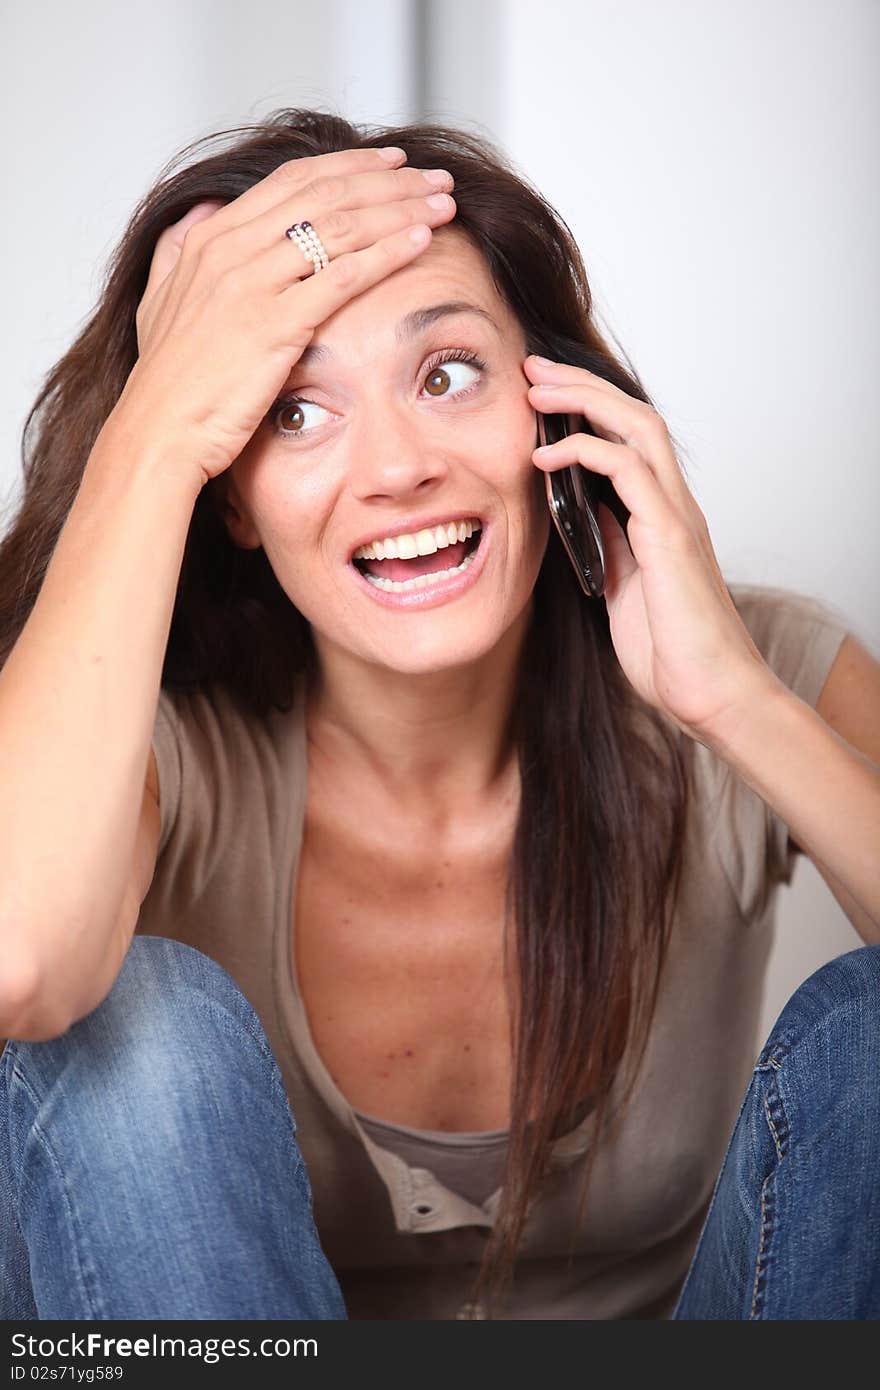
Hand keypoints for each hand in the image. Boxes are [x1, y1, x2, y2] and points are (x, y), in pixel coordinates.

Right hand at [113, 146, 456, 489]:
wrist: (157, 433)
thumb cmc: (167, 383)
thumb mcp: (158, 301)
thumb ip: (177, 252)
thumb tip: (199, 213)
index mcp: (210, 238)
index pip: (293, 181)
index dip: (348, 165)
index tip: (391, 162)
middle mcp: (230, 249)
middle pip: (325, 193)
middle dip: (388, 180)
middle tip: (434, 177)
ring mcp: (252, 284)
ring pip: (340, 226)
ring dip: (399, 209)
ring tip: (443, 203)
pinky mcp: (274, 323)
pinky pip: (342, 276)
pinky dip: (386, 253)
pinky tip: (420, 242)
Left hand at [524, 355, 777, 742]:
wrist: (712, 695)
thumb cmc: (673, 653)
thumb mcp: (623, 590)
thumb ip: (609, 549)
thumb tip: (582, 518)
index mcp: (661, 517)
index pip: (629, 440)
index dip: (588, 409)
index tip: (541, 395)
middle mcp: (674, 506)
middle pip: (633, 416)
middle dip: (581, 386)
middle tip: (532, 369)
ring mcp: (675, 517)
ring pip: (638, 428)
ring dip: (584, 402)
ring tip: (536, 392)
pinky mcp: (670, 537)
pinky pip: (630, 472)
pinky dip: (587, 452)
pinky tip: (548, 456)